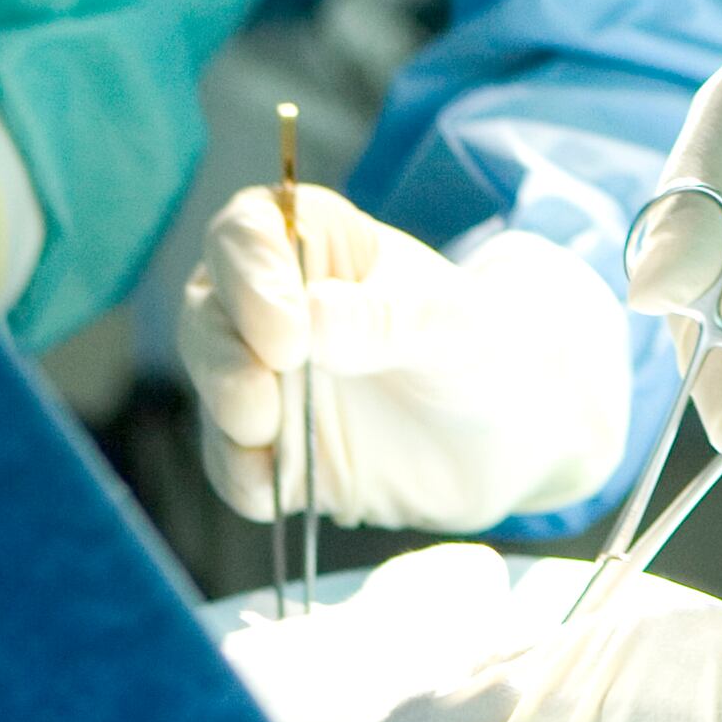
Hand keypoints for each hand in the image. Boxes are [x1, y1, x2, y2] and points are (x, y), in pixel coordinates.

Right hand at [179, 189, 631, 532]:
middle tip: (262, 397)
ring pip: (210, 383)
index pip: (247, 232)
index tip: (285, 330)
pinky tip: (271, 490)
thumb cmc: (486, 347)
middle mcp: (276, 304)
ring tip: (265, 435)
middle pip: (208, 309)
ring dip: (225, 411)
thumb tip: (310, 318)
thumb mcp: (454, 324)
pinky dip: (242, 476)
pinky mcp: (272, 451)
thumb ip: (385, 320)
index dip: (249, 273)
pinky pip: (231, 463)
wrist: (514, 435)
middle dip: (224, 353)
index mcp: (317, 243)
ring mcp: (268, 379)